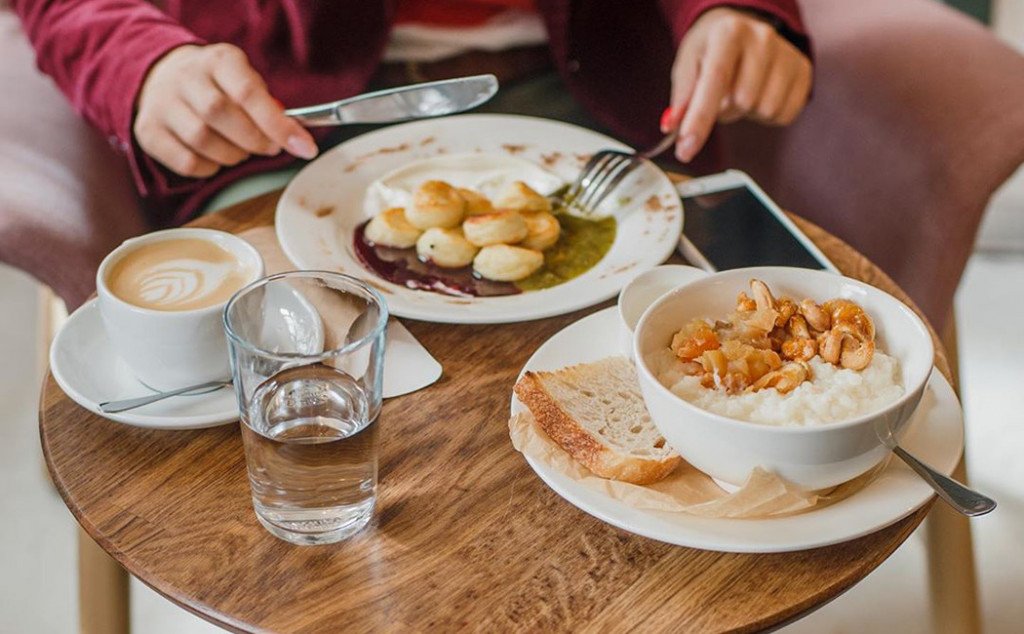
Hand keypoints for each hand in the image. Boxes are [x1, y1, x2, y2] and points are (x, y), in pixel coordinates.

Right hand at [133, 44, 317, 177]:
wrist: (163, 77)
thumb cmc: (219, 86)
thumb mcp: (245, 80)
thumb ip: (268, 105)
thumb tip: (294, 136)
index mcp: (218, 60)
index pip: (248, 92)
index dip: (278, 124)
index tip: (304, 146)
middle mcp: (185, 77)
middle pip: (220, 114)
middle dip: (255, 140)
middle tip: (269, 147)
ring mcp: (162, 104)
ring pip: (202, 140)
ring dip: (233, 155)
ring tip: (241, 150)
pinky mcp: (148, 131)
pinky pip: (186, 162)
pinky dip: (210, 168)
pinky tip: (216, 158)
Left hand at [663, 8, 812, 161]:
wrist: (741, 29)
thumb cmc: (710, 49)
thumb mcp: (688, 64)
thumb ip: (681, 97)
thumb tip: (672, 126)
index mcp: (729, 32)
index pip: (715, 81)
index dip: (699, 120)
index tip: (686, 149)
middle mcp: (762, 39)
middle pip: (741, 101)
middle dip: (724, 109)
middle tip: (721, 95)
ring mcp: (787, 54)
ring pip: (764, 110)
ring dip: (746, 112)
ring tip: (740, 92)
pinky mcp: (803, 72)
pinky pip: (783, 115)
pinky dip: (766, 115)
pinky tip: (759, 95)